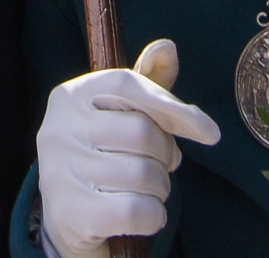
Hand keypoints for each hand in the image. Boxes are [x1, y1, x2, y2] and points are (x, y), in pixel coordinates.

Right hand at [37, 41, 219, 257]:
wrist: (67, 220)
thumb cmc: (103, 154)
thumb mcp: (119, 114)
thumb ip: (147, 82)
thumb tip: (167, 48)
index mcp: (70, 95)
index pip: (130, 86)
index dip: (174, 106)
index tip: (210, 133)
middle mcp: (58, 129)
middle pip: (143, 132)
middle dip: (166, 154)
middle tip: (163, 165)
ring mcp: (60, 173)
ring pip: (144, 175)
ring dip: (161, 188)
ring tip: (149, 189)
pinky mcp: (71, 215)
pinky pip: (138, 211)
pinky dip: (154, 216)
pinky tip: (144, 215)